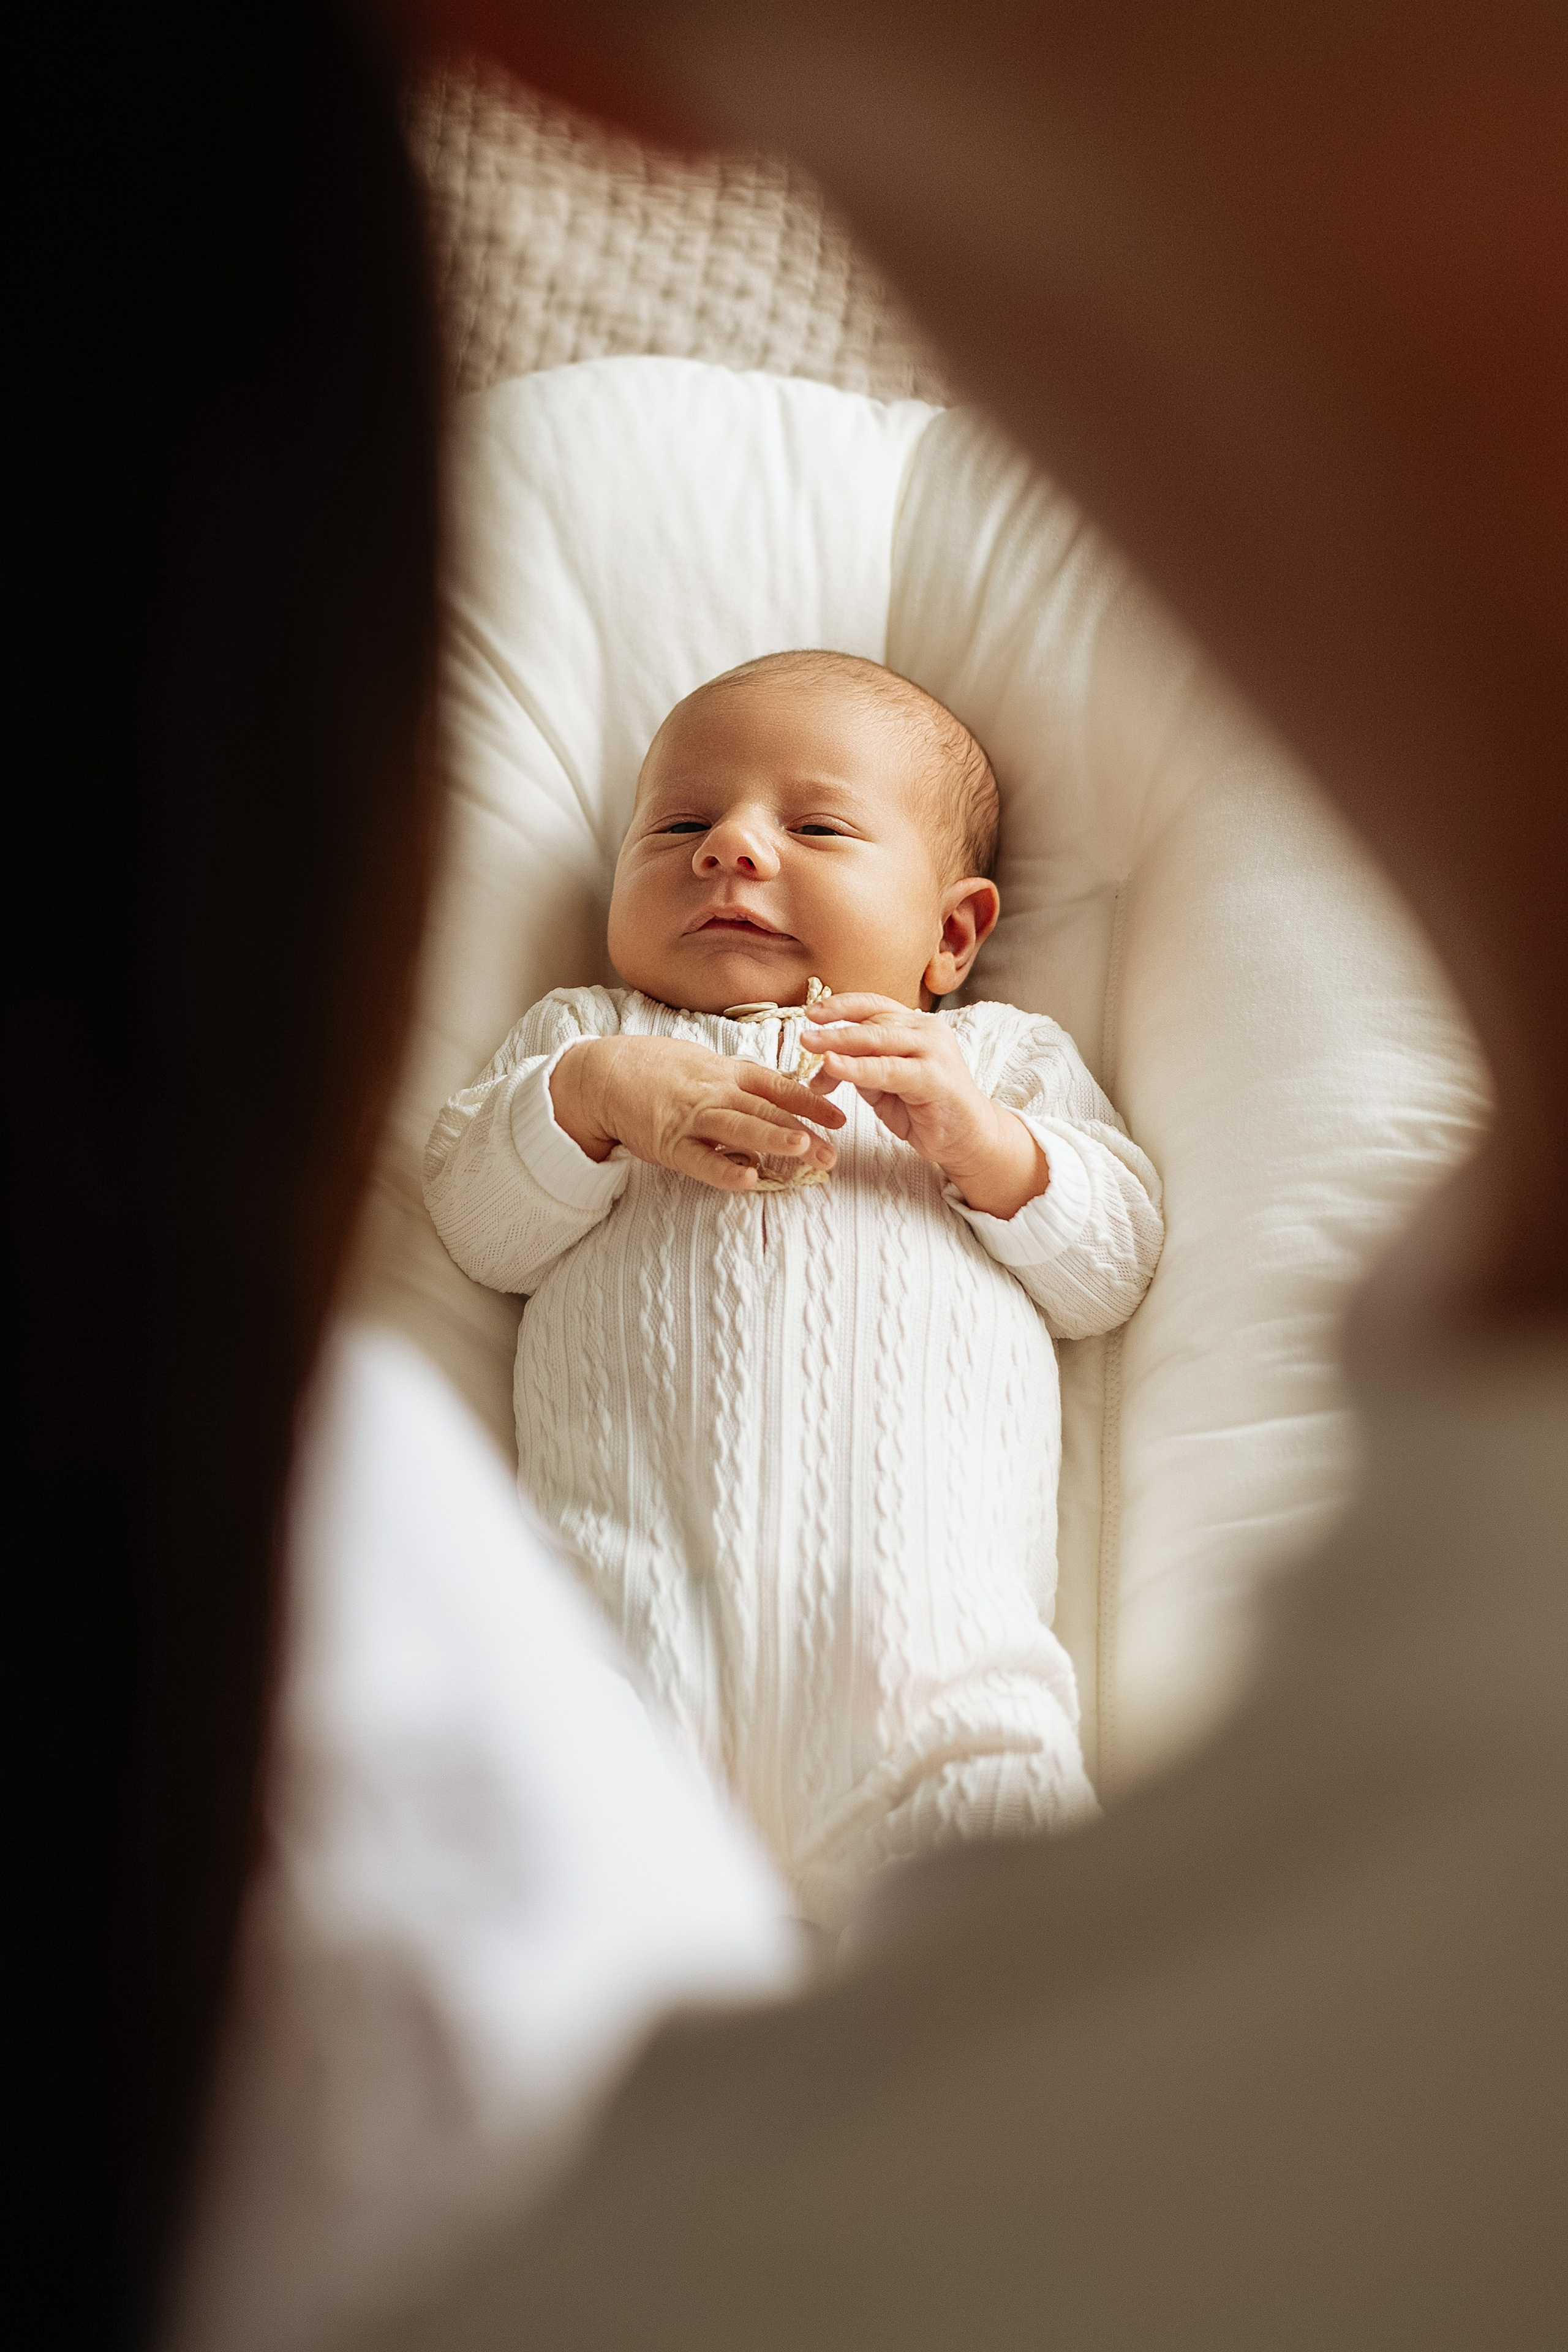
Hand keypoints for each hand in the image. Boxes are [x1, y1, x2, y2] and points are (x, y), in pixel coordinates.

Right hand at [550, 1035, 845, 1192]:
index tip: (839, 1118)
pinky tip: (747, 1180)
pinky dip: (723, 1170)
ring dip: (771, 1138)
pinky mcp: (668, 1143)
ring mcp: (691, 1117)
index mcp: (725, 1072)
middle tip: (833, 1150)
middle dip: (803, 1129)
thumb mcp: (701, 1064)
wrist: (602, 1074)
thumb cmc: (654, 1069)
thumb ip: (736, 1080)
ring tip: (803, 1148)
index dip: (810, 1101)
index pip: (776, 1086)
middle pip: (765, 1110)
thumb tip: (771, 1093)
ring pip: (738, 1127)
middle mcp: (714, 1092)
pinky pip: (700, 1160)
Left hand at [804, 995, 1047, 1219]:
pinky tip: (834, 1067)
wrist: (968, 1138)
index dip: (841, 1005)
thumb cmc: (926, 1109)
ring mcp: (933, 1051)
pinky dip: (858, 1068)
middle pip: (872, 1021)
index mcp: (914, 1026)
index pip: (874, 1005)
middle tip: (802, 1036)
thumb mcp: (883, 1087)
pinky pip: (888, 1069)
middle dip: (834, 1027)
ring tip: (810, 1046)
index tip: (811, 1013)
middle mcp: (926, 1031)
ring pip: (878, 1040)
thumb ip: (858, 1069)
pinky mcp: (935, 1077)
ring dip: (840, 1042)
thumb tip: (821, 1064)